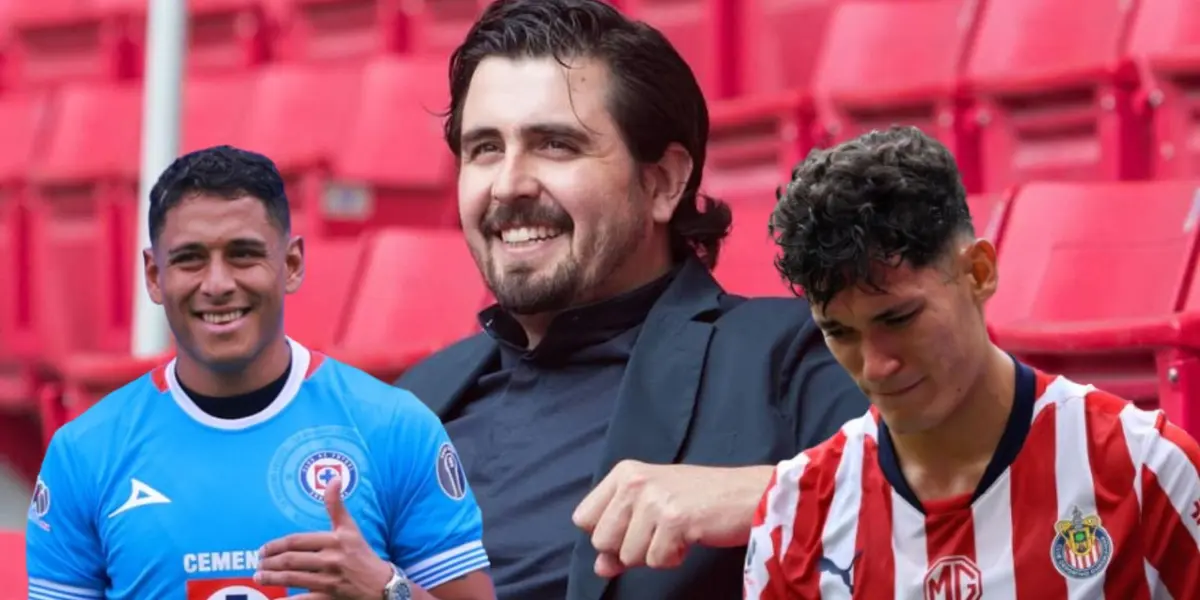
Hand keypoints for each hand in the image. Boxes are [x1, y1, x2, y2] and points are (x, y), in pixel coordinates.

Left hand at [256, 476, 393, 599]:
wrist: (381, 585)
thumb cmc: (361, 554)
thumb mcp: (350, 528)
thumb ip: (336, 505)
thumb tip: (334, 478)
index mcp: (334, 541)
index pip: (297, 541)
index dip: (276, 545)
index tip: (263, 549)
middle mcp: (331, 560)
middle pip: (291, 560)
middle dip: (270, 562)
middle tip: (258, 564)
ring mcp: (329, 581)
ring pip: (293, 579)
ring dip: (272, 578)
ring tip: (260, 577)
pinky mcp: (329, 598)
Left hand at [572, 461, 772, 577]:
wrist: (749, 494)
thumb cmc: (701, 501)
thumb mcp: (653, 510)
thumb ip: (621, 536)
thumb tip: (600, 567)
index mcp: (624, 473)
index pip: (583, 519)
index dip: (608, 534)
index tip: (635, 527)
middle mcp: (634, 481)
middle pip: (601, 541)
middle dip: (630, 548)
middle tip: (661, 531)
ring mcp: (653, 499)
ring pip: (628, 556)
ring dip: (655, 554)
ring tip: (679, 531)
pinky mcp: (674, 519)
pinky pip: (656, 561)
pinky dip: (674, 558)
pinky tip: (690, 537)